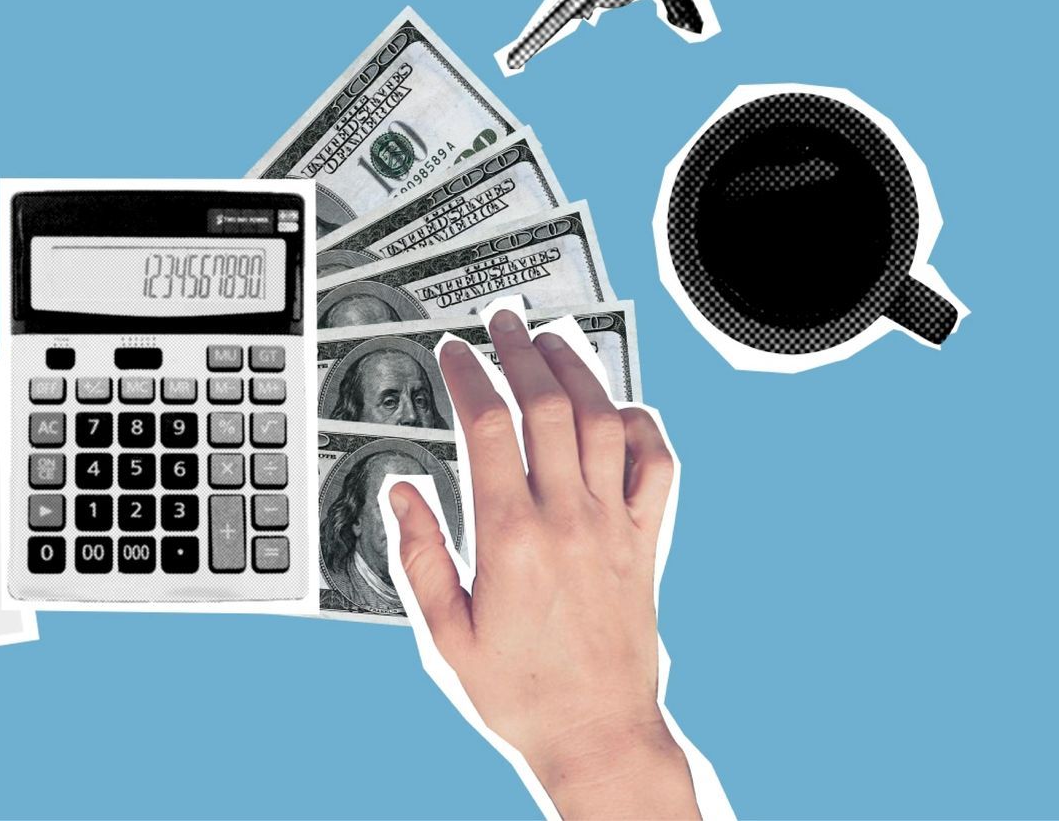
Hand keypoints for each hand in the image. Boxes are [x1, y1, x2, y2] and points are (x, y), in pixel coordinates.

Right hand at [390, 311, 695, 818]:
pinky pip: (656, 465)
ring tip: (553, 340)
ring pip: (603, 421)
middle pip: (547, 405)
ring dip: (578, 370)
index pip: (487, 427)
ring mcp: (613, 526)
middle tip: (501, 323)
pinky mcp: (646, 542)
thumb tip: (402, 493)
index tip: (453, 353)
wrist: (598, 735)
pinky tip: (618, 408)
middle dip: (520, 350)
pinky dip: (641, 426)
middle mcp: (567, 520)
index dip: (468, 376)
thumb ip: (420, 555)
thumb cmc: (522, 694)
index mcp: (510, 538)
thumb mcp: (445, 633)